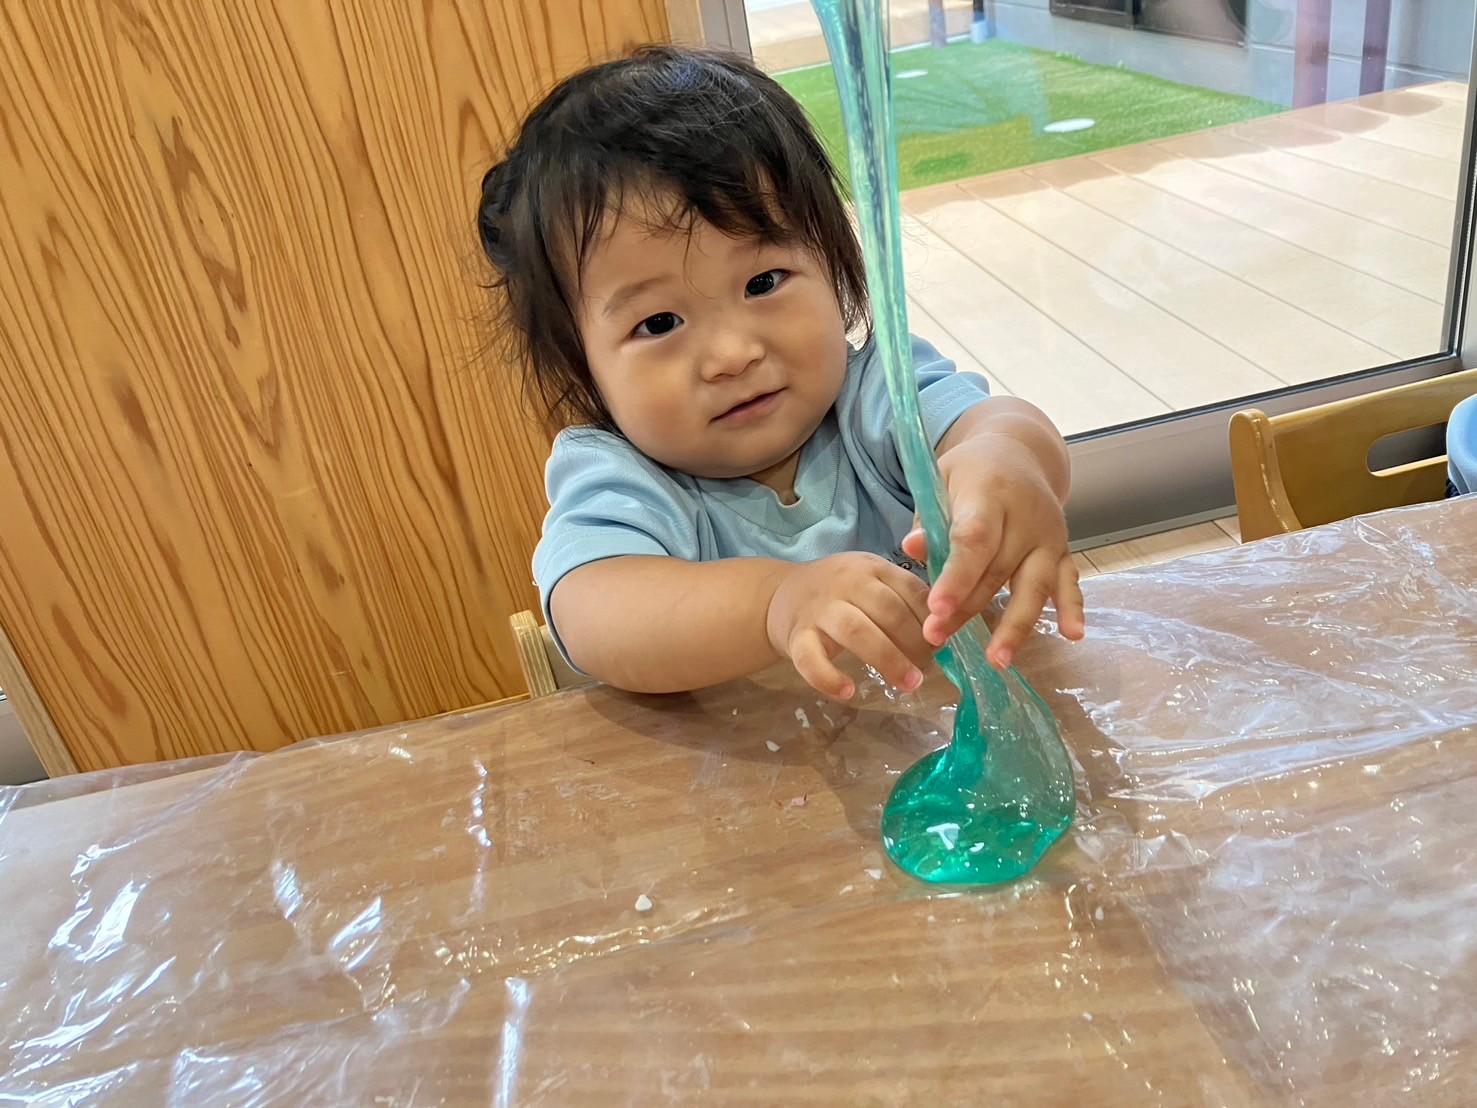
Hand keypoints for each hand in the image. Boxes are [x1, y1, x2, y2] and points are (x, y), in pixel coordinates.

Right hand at [766, 553, 933, 699]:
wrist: (781, 594)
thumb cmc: (840, 592)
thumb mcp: (871, 581)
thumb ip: (903, 598)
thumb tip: (943, 632)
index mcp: (872, 568)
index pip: (910, 590)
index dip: (931, 620)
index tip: (942, 645)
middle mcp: (846, 583)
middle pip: (887, 611)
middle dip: (915, 643)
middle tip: (927, 670)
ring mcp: (819, 609)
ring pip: (855, 630)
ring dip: (887, 658)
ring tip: (909, 684)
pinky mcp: (796, 636)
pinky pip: (810, 658)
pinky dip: (828, 677)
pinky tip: (848, 692)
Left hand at [902, 433, 1084, 668]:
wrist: (1017, 452)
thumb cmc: (970, 473)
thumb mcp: (940, 480)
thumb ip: (927, 518)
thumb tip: (911, 549)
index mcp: (990, 494)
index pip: (975, 540)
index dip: (957, 576)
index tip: (936, 609)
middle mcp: (1025, 517)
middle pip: (997, 571)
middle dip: (966, 609)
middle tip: (935, 639)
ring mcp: (1049, 535)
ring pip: (1033, 585)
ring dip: (1015, 625)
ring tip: (997, 660)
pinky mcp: (1062, 550)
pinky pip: (1068, 581)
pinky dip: (1071, 608)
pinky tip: (1072, 635)